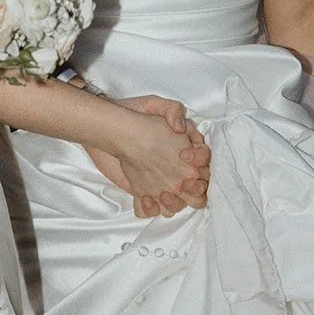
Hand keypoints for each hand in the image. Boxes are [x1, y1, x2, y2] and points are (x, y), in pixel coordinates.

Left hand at [87, 97, 210, 218]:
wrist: (108, 129)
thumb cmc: (132, 115)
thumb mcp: (153, 104)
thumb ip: (172, 109)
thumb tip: (181, 127)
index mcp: (186, 148)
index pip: (205, 160)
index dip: (200, 159)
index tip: (183, 154)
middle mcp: (178, 168)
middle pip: (198, 189)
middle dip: (195, 189)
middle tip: (181, 183)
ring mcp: (162, 182)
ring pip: (179, 204)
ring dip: (174, 204)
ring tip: (160, 194)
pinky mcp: (145, 191)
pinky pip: (154, 209)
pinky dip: (151, 209)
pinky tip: (142, 198)